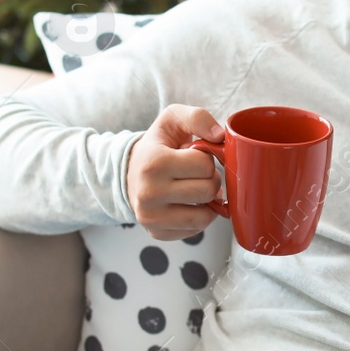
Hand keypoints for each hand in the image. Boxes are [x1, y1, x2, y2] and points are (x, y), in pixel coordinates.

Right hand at [125, 104, 225, 239]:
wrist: (130, 172)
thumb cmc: (157, 146)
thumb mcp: (172, 120)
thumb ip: (198, 118)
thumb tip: (220, 136)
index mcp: (154, 163)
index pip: (205, 165)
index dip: (206, 159)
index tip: (194, 157)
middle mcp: (149, 193)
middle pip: (208, 191)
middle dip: (210, 180)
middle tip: (197, 174)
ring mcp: (152, 217)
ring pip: (205, 216)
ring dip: (207, 201)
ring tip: (193, 188)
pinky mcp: (158, 233)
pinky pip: (196, 230)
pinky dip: (197, 217)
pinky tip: (186, 203)